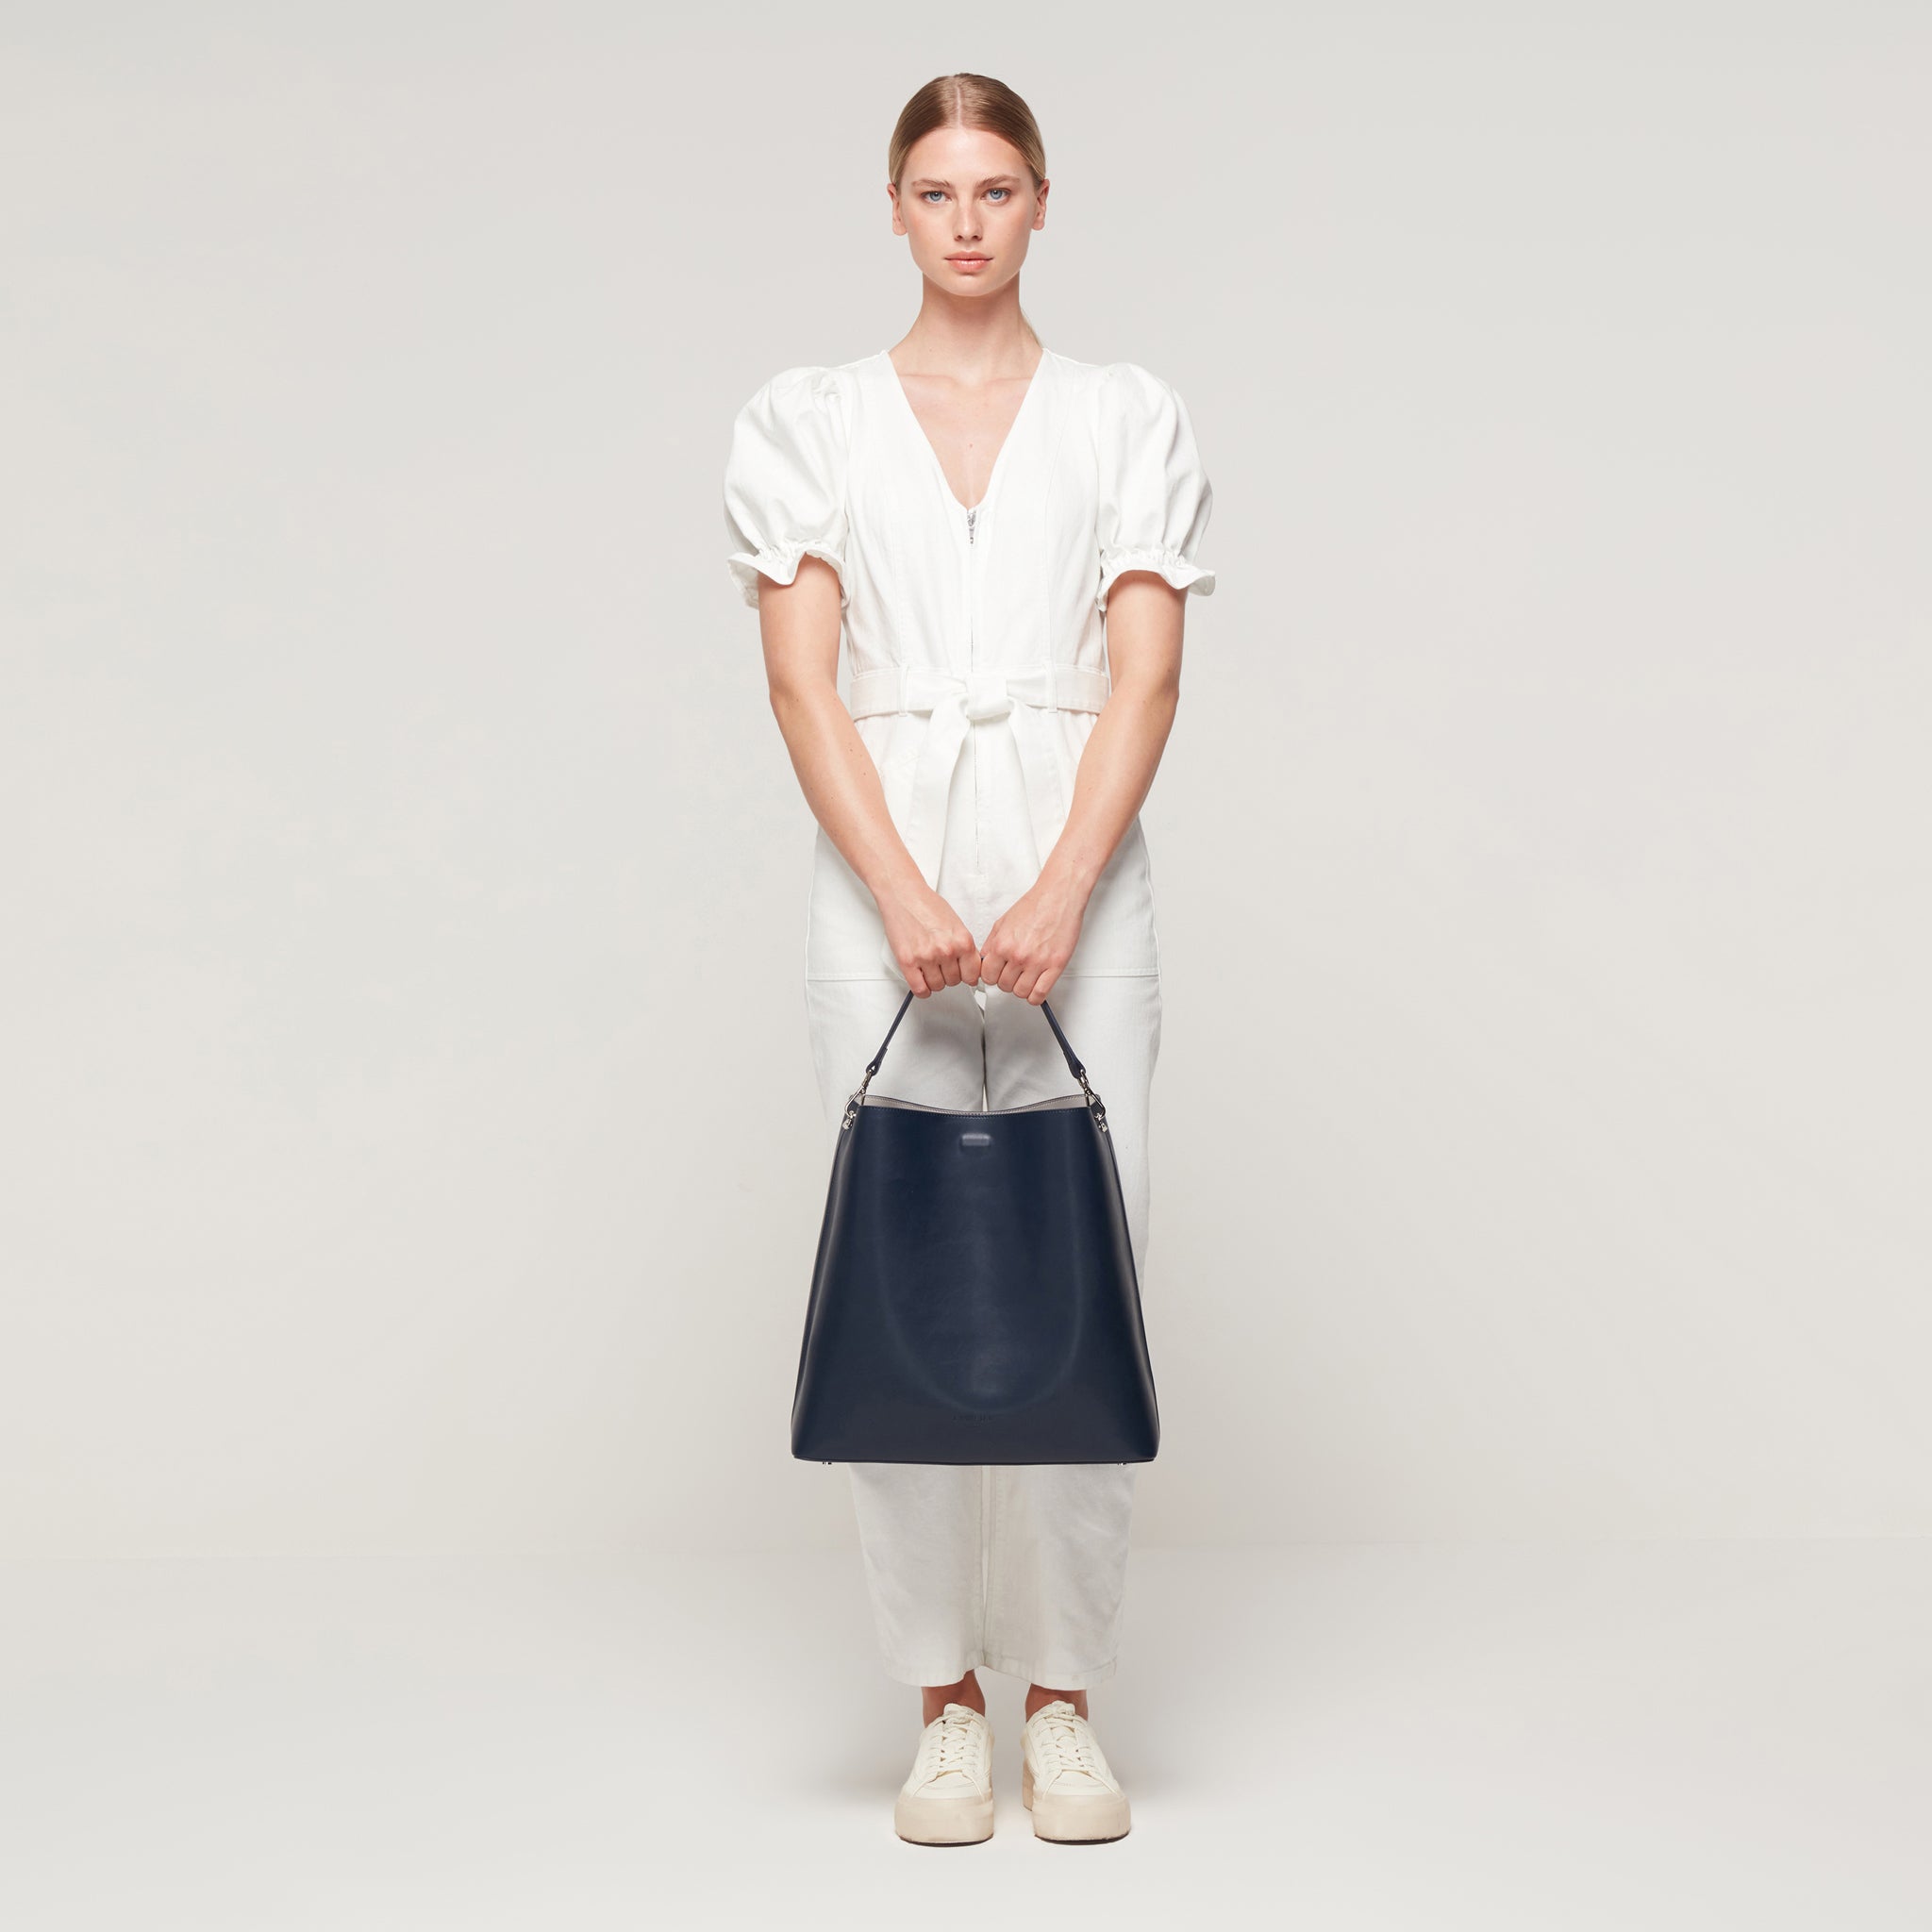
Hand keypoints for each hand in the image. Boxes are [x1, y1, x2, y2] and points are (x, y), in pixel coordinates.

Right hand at [879, 881, 982, 995]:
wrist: (904, 894)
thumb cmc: (927, 905)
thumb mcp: (956, 923)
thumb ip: (963, 946)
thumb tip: (970, 965)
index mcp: (962, 940)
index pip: (973, 974)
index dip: (968, 976)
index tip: (964, 976)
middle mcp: (946, 950)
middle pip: (955, 981)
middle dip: (949, 975)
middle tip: (943, 966)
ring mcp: (927, 957)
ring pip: (938, 986)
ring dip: (935, 981)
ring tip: (930, 969)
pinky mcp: (908, 961)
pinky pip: (919, 989)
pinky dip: (922, 989)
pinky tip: (922, 981)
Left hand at [980, 868, 1087, 1003]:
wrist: (1058, 897)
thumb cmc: (1034, 906)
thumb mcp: (1002, 923)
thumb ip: (992, 944)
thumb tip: (985, 962)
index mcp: (1002, 945)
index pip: (987, 976)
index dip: (992, 976)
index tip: (997, 974)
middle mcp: (1018, 955)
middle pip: (1004, 986)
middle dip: (1007, 981)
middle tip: (1014, 973)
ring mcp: (1037, 962)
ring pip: (1021, 993)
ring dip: (1021, 988)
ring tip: (1025, 978)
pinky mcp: (1055, 966)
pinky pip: (1040, 994)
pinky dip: (1036, 996)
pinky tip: (1036, 987)